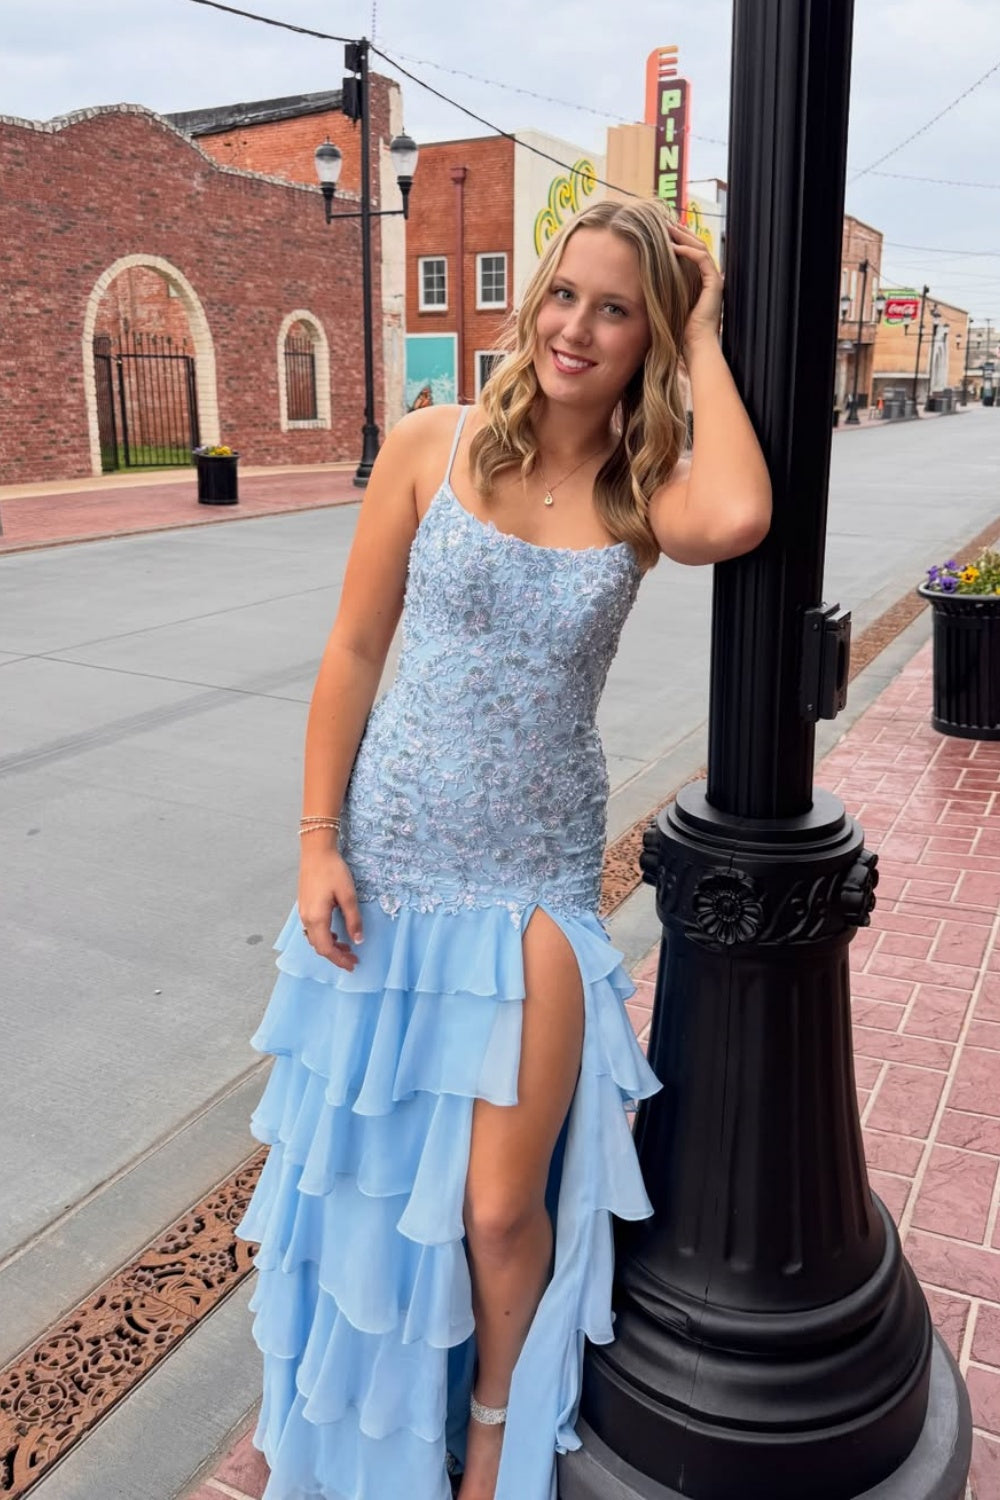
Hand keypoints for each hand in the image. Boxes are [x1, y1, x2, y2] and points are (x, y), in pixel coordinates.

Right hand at [298, 847, 362, 970]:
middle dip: (336, 956)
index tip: (353, 965)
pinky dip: (324, 936)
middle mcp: (306, 919)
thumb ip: (353, 919)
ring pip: (314, 938)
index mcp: (317, 918)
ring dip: (330, 946)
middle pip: (319, 946)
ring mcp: (303, 912)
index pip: (327, 948)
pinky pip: (312, 929)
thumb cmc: (332, 870)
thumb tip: (358, 940)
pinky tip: (335, 933)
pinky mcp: (305, 906)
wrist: (316, 852)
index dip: (339, 960)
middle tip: (353, 959)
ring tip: (347, 948)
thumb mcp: (348, 895)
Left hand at [666, 219, 723, 351]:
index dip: (678, 240)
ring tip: (668, 229)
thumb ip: (664, 287)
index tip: (662, 232)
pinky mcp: (715, 283)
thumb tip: (646, 277)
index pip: (691, 252)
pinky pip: (702, 259)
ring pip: (700, 248)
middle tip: (665, 223)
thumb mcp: (668, 302)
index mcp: (700, 280)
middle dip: (681, 233)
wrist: (694, 344)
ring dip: (683, 237)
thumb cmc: (680, 329)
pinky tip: (674, 246)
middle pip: (697, 246)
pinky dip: (688, 251)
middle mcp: (709, 277)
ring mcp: (714, 279)